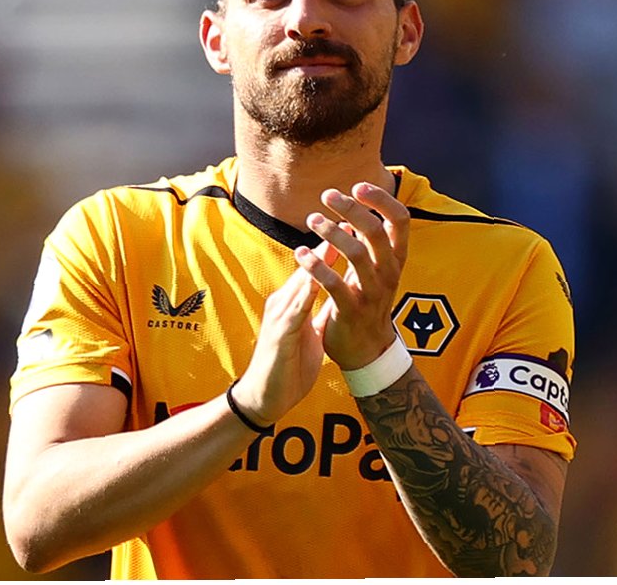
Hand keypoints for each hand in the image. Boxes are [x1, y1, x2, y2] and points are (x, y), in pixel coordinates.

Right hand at [230, 242, 336, 426]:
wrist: (263, 398)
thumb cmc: (287, 367)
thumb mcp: (308, 334)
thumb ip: (318, 313)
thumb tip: (335, 298)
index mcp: (293, 303)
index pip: (314, 269)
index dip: (333, 248)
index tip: (354, 227)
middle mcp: (284, 303)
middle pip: (307, 267)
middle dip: (328, 243)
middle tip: (347, 218)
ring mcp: (279, 317)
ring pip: (301, 282)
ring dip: (317, 261)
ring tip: (335, 240)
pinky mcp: (279, 335)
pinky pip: (295, 310)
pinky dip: (307, 293)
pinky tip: (318, 280)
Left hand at [295, 182, 409, 370]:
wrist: (366, 349)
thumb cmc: (367, 300)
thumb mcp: (375, 268)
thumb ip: (370, 241)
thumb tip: (359, 205)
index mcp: (395, 259)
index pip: (400, 220)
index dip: (381, 199)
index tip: (358, 185)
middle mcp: (388, 273)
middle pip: (375, 231)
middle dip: (351, 209)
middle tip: (328, 195)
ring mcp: (371, 293)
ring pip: (355, 254)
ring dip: (331, 233)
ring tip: (312, 219)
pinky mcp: (351, 311)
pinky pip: (334, 285)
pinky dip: (316, 266)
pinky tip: (300, 253)